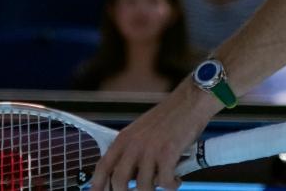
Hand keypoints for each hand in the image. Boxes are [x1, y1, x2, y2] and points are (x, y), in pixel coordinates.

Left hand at [91, 81, 214, 190]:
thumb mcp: (141, 131)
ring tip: (165, 182)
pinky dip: (171, 185)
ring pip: (143, 186)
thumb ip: (131, 151)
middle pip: (119, 181)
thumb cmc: (168, 117)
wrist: (188, 102)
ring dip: (154, 189)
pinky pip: (165, 182)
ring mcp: (149, 149)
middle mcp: (133, 144)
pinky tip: (176, 179)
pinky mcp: (168, 154)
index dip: (97, 185)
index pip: (102, 166)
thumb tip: (127, 175)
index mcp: (123, 138)